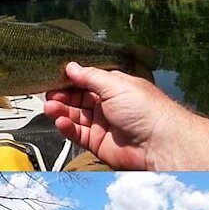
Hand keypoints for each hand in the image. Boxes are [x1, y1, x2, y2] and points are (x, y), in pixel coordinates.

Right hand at [45, 63, 208, 170]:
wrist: (159, 143)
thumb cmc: (146, 110)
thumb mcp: (116, 84)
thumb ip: (90, 76)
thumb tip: (72, 66)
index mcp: (115, 87)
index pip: (87, 80)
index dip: (70, 79)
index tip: (54, 77)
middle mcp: (108, 105)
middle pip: (78, 99)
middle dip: (62, 96)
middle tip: (49, 94)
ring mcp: (102, 124)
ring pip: (75, 116)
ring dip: (61, 111)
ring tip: (50, 108)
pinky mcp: (98, 143)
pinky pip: (77, 134)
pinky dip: (67, 128)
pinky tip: (60, 121)